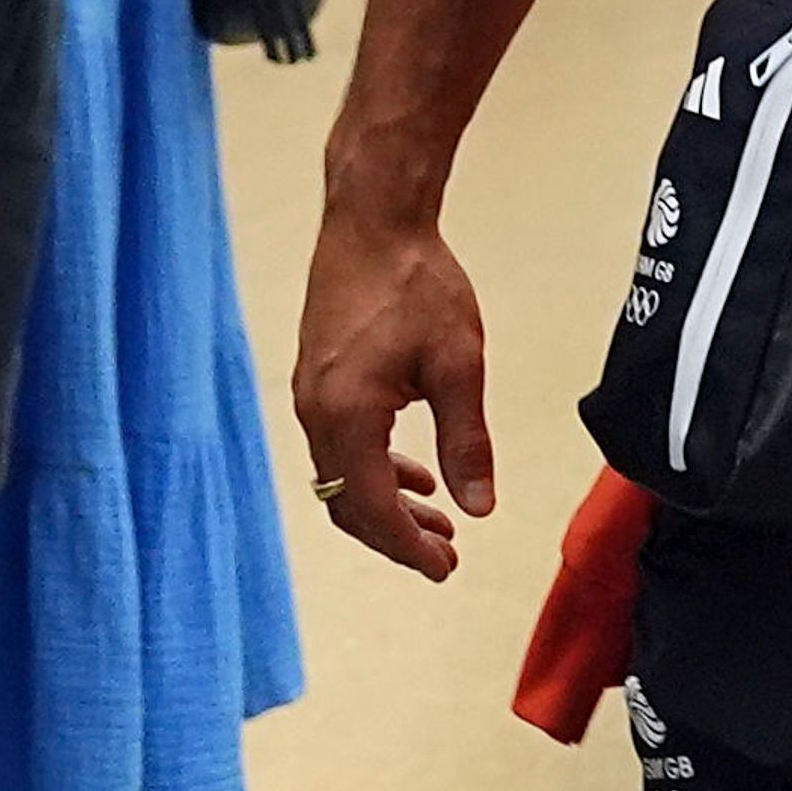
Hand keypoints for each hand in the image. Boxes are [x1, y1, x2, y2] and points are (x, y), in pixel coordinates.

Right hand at [292, 203, 493, 577]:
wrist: (373, 221)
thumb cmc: (418, 285)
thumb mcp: (458, 367)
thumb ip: (467, 442)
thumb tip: (480, 508)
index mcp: (346, 417)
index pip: (372, 509)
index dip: (409, 548)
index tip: (445, 569)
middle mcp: (316, 413)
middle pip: (350, 504)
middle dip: (398, 537)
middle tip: (447, 557)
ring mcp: (311, 396)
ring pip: (344, 476)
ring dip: (389, 505)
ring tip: (439, 520)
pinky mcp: (317, 378)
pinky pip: (340, 446)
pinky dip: (375, 470)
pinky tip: (415, 472)